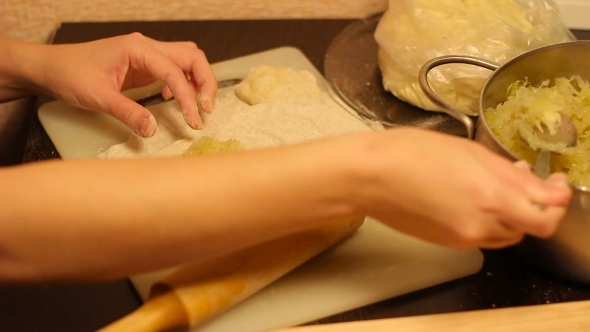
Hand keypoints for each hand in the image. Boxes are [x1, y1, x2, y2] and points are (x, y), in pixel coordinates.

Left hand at [33, 33, 217, 136]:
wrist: (51, 68)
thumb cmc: (70, 75)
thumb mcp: (98, 97)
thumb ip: (128, 113)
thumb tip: (153, 130)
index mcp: (137, 48)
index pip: (174, 71)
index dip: (188, 96)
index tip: (193, 119)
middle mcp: (146, 47)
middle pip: (191, 56)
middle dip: (206, 81)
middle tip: (207, 109)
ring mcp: (146, 54)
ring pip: (186, 59)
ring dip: (198, 80)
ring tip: (200, 105)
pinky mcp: (144, 65)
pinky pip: (174, 69)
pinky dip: (183, 83)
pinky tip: (174, 101)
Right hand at [345, 128, 571, 248]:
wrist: (370, 177)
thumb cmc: (409, 153)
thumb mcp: (466, 150)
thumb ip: (505, 170)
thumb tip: (529, 180)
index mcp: (490, 196)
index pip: (546, 214)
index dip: (559, 200)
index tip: (556, 183)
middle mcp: (481, 223)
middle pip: (529, 228)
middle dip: (537, 207)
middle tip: (533, 185)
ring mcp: (463, 237)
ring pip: (506, 235)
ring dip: (513, 216)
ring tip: (499, 190)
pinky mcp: (447, 242)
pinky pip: (481, 237)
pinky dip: (488, 222)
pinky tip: (474, 199)